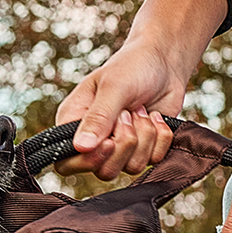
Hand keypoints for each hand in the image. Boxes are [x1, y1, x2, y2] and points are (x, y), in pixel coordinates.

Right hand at [54, 0, 226, 180]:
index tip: (108, 142)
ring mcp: (120, 147)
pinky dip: (160, 138)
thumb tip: (81, 147)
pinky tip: (156, 116)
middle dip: (125, 144)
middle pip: (103, 170)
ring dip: (144, 137)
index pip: (66, 162)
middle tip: (129, 114)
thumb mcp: (114, 87)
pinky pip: (153, 161)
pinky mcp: (144, 149)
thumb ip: (98, 117)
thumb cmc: (132, 66)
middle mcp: (95, 139)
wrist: (164, 61)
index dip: (87, 161)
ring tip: (143, 110)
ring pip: (131, 167)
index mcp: (74, 123)